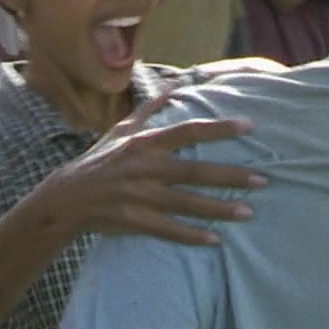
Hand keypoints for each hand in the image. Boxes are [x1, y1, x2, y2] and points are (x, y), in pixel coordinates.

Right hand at [27, 95, 261, 245]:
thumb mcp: (118, 132)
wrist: (65, 199)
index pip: (186, 131)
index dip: (218, 129)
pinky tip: (215, 240)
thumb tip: (171, 88)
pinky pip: (168, 230)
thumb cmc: (97, 162)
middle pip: (193, 171)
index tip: (249, 126)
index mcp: (142, 143)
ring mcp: (137, 196)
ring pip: (186, 203)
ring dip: (219, 209)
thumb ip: (147, 111)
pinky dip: (192, 236)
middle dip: (230, 176)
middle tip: (263, 180)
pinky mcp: (133, 220)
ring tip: (249, 212)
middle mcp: (142, 167)